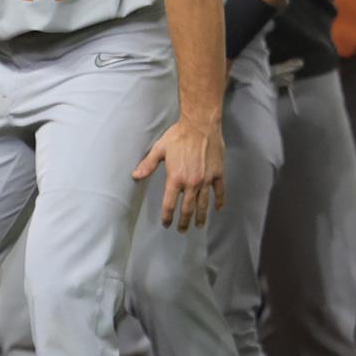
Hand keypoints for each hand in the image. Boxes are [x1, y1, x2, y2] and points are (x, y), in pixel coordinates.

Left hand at [133, 116, 224, 230]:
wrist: (201, 125)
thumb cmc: (178, 136)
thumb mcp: (159, 149)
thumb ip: (147, 165)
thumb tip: (135, 176)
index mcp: (175, 178)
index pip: (169, 204)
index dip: (167, 216)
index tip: (166, 224)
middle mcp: (191, 182)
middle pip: (187, 208)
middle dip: (184, 221)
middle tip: (182, 230)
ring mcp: (206, 180)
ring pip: (203, 204)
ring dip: (200, 217)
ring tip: (199, 226)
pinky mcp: (217, 174)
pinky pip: (219, 192)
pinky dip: (219, 201)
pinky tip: (218, 209)